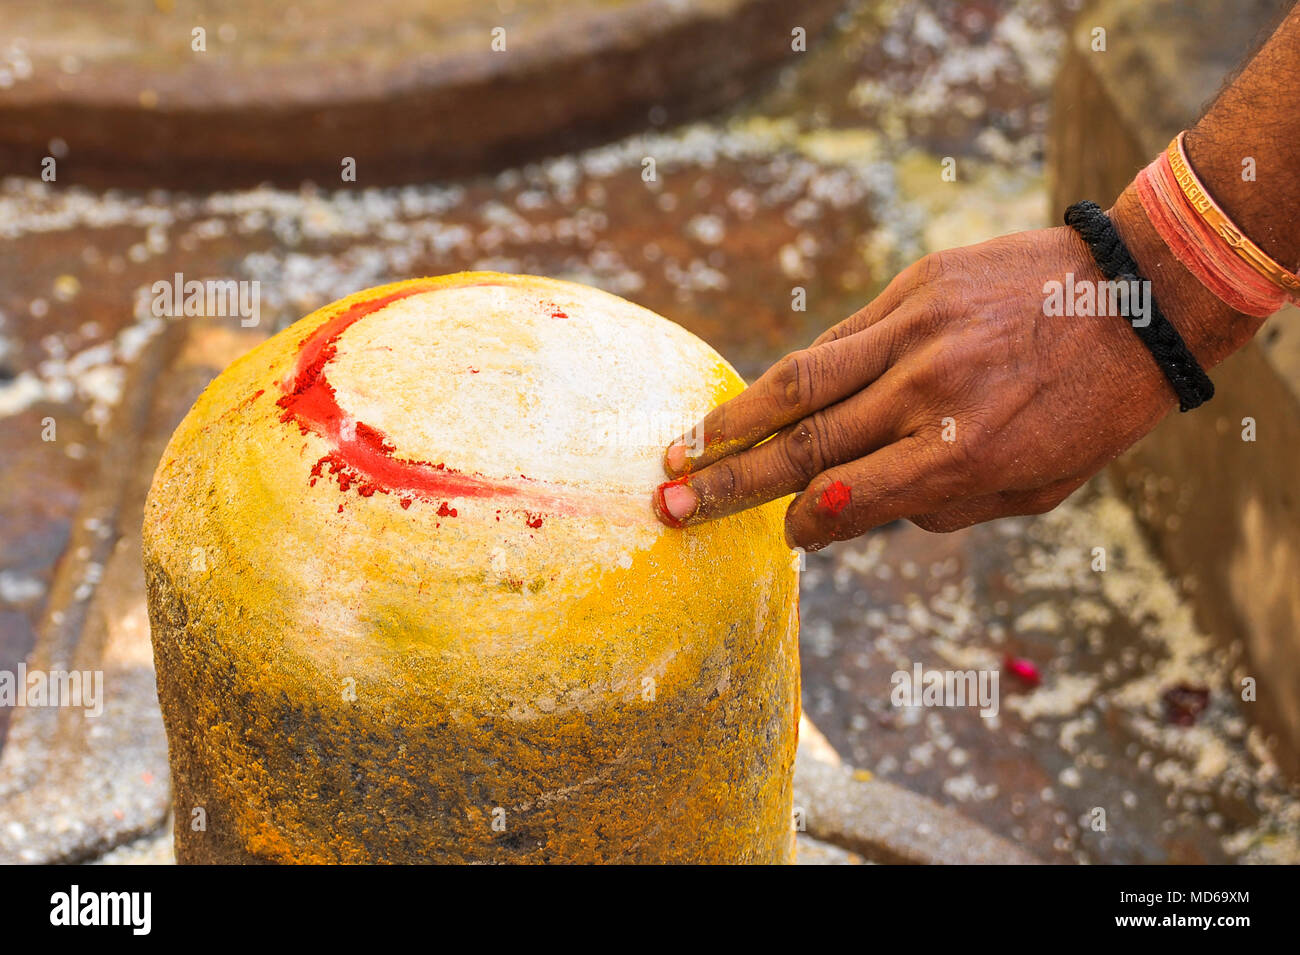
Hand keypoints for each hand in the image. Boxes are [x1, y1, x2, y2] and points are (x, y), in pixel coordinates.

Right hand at [653, 223, 1185, 550]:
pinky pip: (838, 338)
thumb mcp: (1038, 486)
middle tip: (667, 505)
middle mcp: (925, 396)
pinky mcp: (912, 289)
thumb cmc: (1095, 408)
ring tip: (678, 447)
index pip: (846, 501)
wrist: (1142, 293)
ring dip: (729, 421)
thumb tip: (859, 506)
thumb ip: (945, 506)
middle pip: (801, 448)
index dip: (802, 525)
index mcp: (960, 458)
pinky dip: (796, 374)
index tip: (779, 535)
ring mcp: (913, 334)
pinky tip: (759, 396)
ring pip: (798, 383)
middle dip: (726, 484)